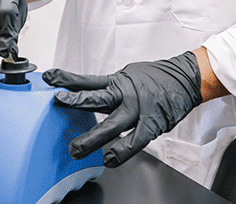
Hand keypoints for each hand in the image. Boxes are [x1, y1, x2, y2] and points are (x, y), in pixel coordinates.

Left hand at [42, 52, 202, 167]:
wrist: (185, 79)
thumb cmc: (154, 79)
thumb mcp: (127, 76)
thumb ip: (109, 87)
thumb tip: (87, 93)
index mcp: (117, 82)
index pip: (88, 80)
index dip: (68, 79)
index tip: (50, 79)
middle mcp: (125, 94)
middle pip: (97, 98)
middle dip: (76, 101)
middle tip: (58, 103)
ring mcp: (138, 110)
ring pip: (112, 125)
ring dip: (92, 138)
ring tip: (75, 149)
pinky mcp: (151, 124)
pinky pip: (134, 141)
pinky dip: (121, 152)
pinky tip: (108, 160)